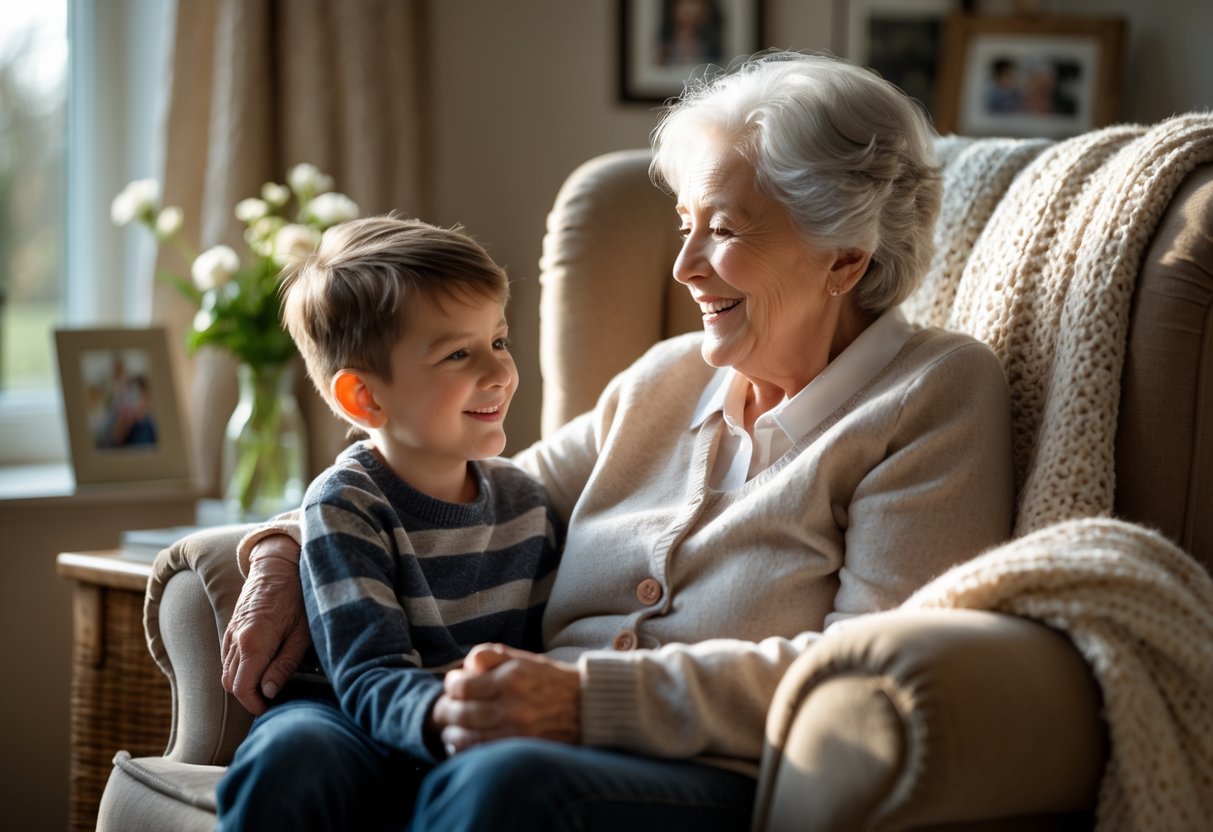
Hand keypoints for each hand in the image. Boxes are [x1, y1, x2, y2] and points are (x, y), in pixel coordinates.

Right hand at [220, 536, 310, 714]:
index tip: (270, 708)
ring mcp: (230, 633)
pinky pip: (227, 657)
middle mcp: (235, 640)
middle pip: (230, 683)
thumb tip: (269, 691)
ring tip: (267, 687)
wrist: (278, 564)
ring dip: (242, 683)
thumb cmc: (297, 597)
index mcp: (253, 643)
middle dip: (248, 697)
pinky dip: (238, 669)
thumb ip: (284, 664)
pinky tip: (259, 668)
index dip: (254, 704)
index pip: (242, 688)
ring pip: (226, 671)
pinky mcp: (231, 627)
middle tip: (271, 700)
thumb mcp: (302, 633)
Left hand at [434, 644, 580, 753]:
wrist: (587, 708)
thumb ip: (494, 656)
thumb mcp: (525, 659)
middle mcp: (512, 706)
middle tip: (446, 708)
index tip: (453, 684)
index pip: (462, 686)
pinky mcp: (519, 749)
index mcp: (511, 678)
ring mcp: (515, 731)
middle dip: (446, 710)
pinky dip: (466, 750)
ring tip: (451, 729)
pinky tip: (463, 744)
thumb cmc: (552, 681)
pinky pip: (481, 753)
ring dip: (452, 733)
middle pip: (460, 712)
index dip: (451, 685)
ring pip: (466, 736)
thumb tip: (466, 664)